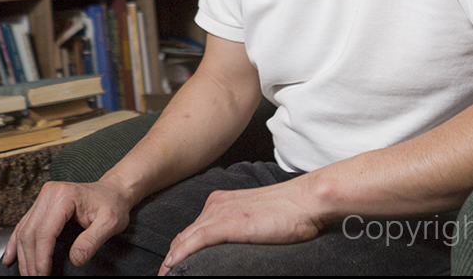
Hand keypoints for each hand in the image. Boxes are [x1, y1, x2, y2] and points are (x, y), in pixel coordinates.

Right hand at [1, 179, 132, 275]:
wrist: (113, 191)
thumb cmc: (113, 204)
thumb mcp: (110, 223)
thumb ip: (92, 240)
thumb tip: (75, 258)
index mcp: (64, 195)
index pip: (45, 232)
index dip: (42, 257)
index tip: (43, 275)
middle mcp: (49, 193)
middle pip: (30, 232)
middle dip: (30, 260)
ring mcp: (43, 198)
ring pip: (24, 230)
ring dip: (22, 255)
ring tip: (26, 275)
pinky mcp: (41, 205)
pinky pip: (24, 225)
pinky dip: (15, 243)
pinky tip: (9, 257)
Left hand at [158, 179, 325, 274]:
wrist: (307, 200)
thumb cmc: (292, 213)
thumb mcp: (258, 220)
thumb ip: (242, 230)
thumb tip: (237, 247)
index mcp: (222, 202)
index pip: (193, 230)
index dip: (181, 250)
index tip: (174, 268)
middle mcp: (216, 204)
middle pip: (184, 236)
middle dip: (172, 258)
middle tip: (165, 277)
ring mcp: (220, 212)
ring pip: (185, 240)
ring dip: (172, 261)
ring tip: (165, 278)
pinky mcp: (228, 223)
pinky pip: (196, 242)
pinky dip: (180, 256)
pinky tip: (172, 267)